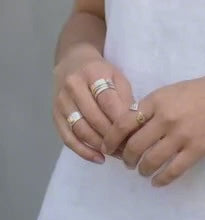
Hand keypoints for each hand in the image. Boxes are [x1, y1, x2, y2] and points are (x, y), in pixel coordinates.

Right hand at [53, 46, 134, 163]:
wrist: (72, 61)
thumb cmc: (100, 70)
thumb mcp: (117, 76)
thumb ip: (126, 98)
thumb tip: (134, 125)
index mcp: (93, 73)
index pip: (108, 102)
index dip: (121, 121)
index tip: (134, 135)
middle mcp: (73, 86)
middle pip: (94, 118)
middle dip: (112, 137)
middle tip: (127, 149)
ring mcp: (62, 101)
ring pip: (81, 130)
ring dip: (100, 146)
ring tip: (116, 154)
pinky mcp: (54, 115)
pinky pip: (68, 138)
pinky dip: (83, 151)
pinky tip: (99, 158)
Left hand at [101, 70, 204, 185]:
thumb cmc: (204, 90)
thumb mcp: (173, 90)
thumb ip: (153, 106)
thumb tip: (131, 124)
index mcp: (157, 100)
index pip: (123, 123)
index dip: (111, 139)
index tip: (107, 148)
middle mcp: (165, 118)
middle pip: (134, 146)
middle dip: (126, 159)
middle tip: (127, 162)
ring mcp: (181, 136)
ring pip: (150, 161)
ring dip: (142, 170)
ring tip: (142, 171)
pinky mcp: (196, 151)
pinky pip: (172, 171)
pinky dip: (160, 180)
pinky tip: (157, 181)